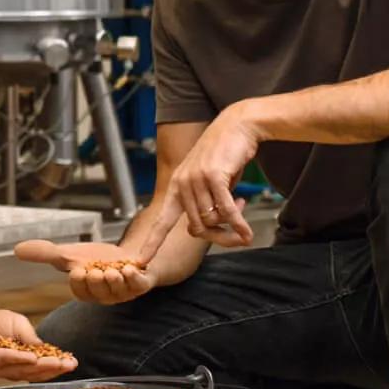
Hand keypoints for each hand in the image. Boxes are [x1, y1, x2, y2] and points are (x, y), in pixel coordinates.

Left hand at [0, 309, 77, 381]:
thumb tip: (44, 348)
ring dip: (41, 366)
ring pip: (25, 369)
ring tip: (56, 363)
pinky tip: (31, 357)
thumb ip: (30, 336)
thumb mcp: (19, 324)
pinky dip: (19, 358)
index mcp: (25, 359)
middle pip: (37, 371)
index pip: (45, 364)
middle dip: (54, 368)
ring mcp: (3, 368)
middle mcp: (16, 367)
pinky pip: (6, 360)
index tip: (73, 362)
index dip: (59, 364)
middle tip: (68, 365)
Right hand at [15, 238, 156, 305]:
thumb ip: (44, 253)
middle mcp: (105, 295)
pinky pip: (140, 285)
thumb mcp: (69, 254)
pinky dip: (136, 277)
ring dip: (116, 280)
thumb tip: (16, 249)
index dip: (79, 282)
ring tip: (113, 270)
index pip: (80, 291)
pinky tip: (132, 267)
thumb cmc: (96, 259)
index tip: (76, 269)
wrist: (127, 256)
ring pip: (119, 290)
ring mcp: (125, 291)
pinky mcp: (142, 283)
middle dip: (97, 282)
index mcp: (87, 291)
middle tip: (96, 270)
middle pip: (99, 293)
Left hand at [149, 105, 259, 253]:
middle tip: (237, 233)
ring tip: (244, 210)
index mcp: (176, 187)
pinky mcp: (214, 176)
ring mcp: (196, 179)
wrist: (236, 126)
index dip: (152, 243)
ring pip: (212, 220)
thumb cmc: (224, 157)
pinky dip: (238, 225)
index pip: (161, 221)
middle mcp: (182, 184)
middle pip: (197, 229)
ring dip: (232, 224)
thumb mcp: (208, 183)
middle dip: (219, 236)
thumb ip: (203, 205)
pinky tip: (248, 234)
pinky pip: (226, 211)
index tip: (140, 262)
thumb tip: (204, 230)